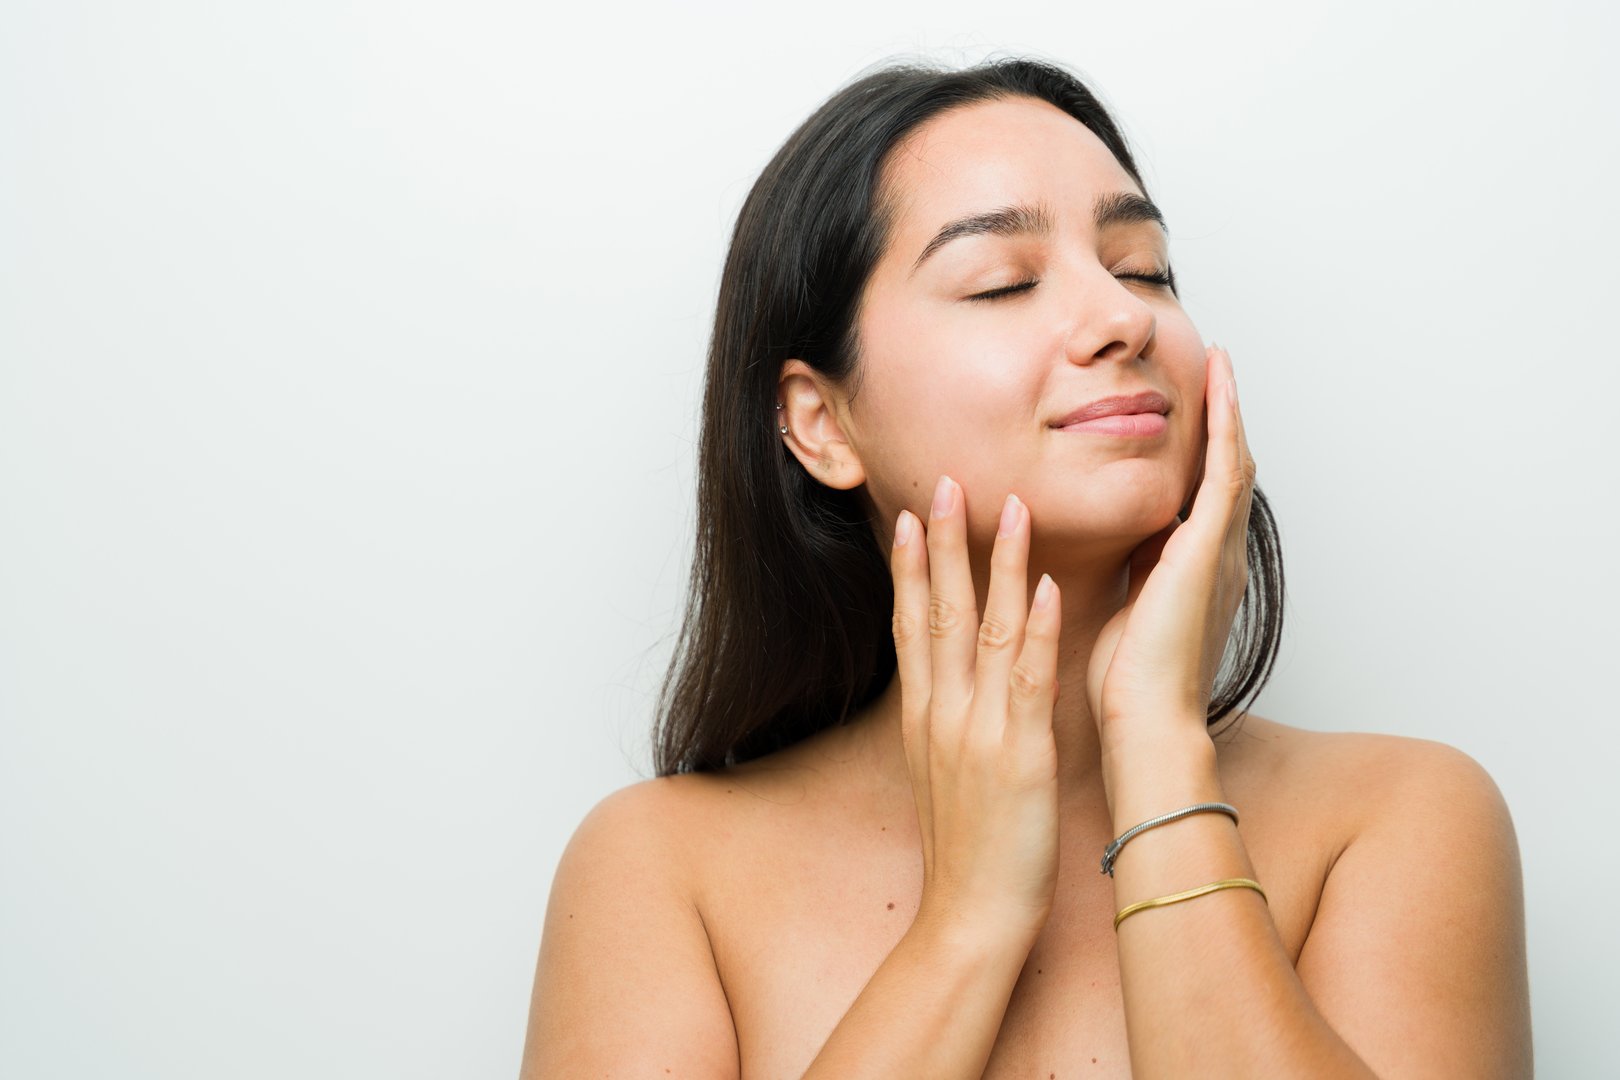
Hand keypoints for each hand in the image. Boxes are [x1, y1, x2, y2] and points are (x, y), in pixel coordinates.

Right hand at [889, 474, 1061, 937]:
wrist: (970, 914)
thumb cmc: (966, 851)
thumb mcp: (940, 775)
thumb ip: (944, 722)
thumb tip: (949, 686)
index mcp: (924, 717)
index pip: (911, 626)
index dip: (912, 568)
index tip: (912, 517)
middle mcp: (943, 713)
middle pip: (939, 613)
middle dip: (942, 545)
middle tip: (943, 484)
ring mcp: (978, 729)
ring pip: (985, 631)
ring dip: (997, 566)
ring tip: (1008, 508)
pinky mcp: (1019, 752)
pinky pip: (1028, 679)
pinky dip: (1036, 630)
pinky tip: (1047, 587)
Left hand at [1085, 343, 1256, 754]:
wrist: (1145, 721)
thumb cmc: (1128, 682)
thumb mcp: (1127, 607)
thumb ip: (1131, 572)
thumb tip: (1118, 544)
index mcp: (1198, 573)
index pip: (1204, 497)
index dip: (1202, 453)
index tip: (1189, 415)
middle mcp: (1219, 558)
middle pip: (1227, 472)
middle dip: (1222, 421)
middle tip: (1216, 372)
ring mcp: (1220, 552)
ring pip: (1232, 464)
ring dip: (1228, 411)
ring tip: (1221, 365)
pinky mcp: (1209, 550)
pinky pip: (1225, 474)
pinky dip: (1225, 427)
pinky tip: (1220, 389)